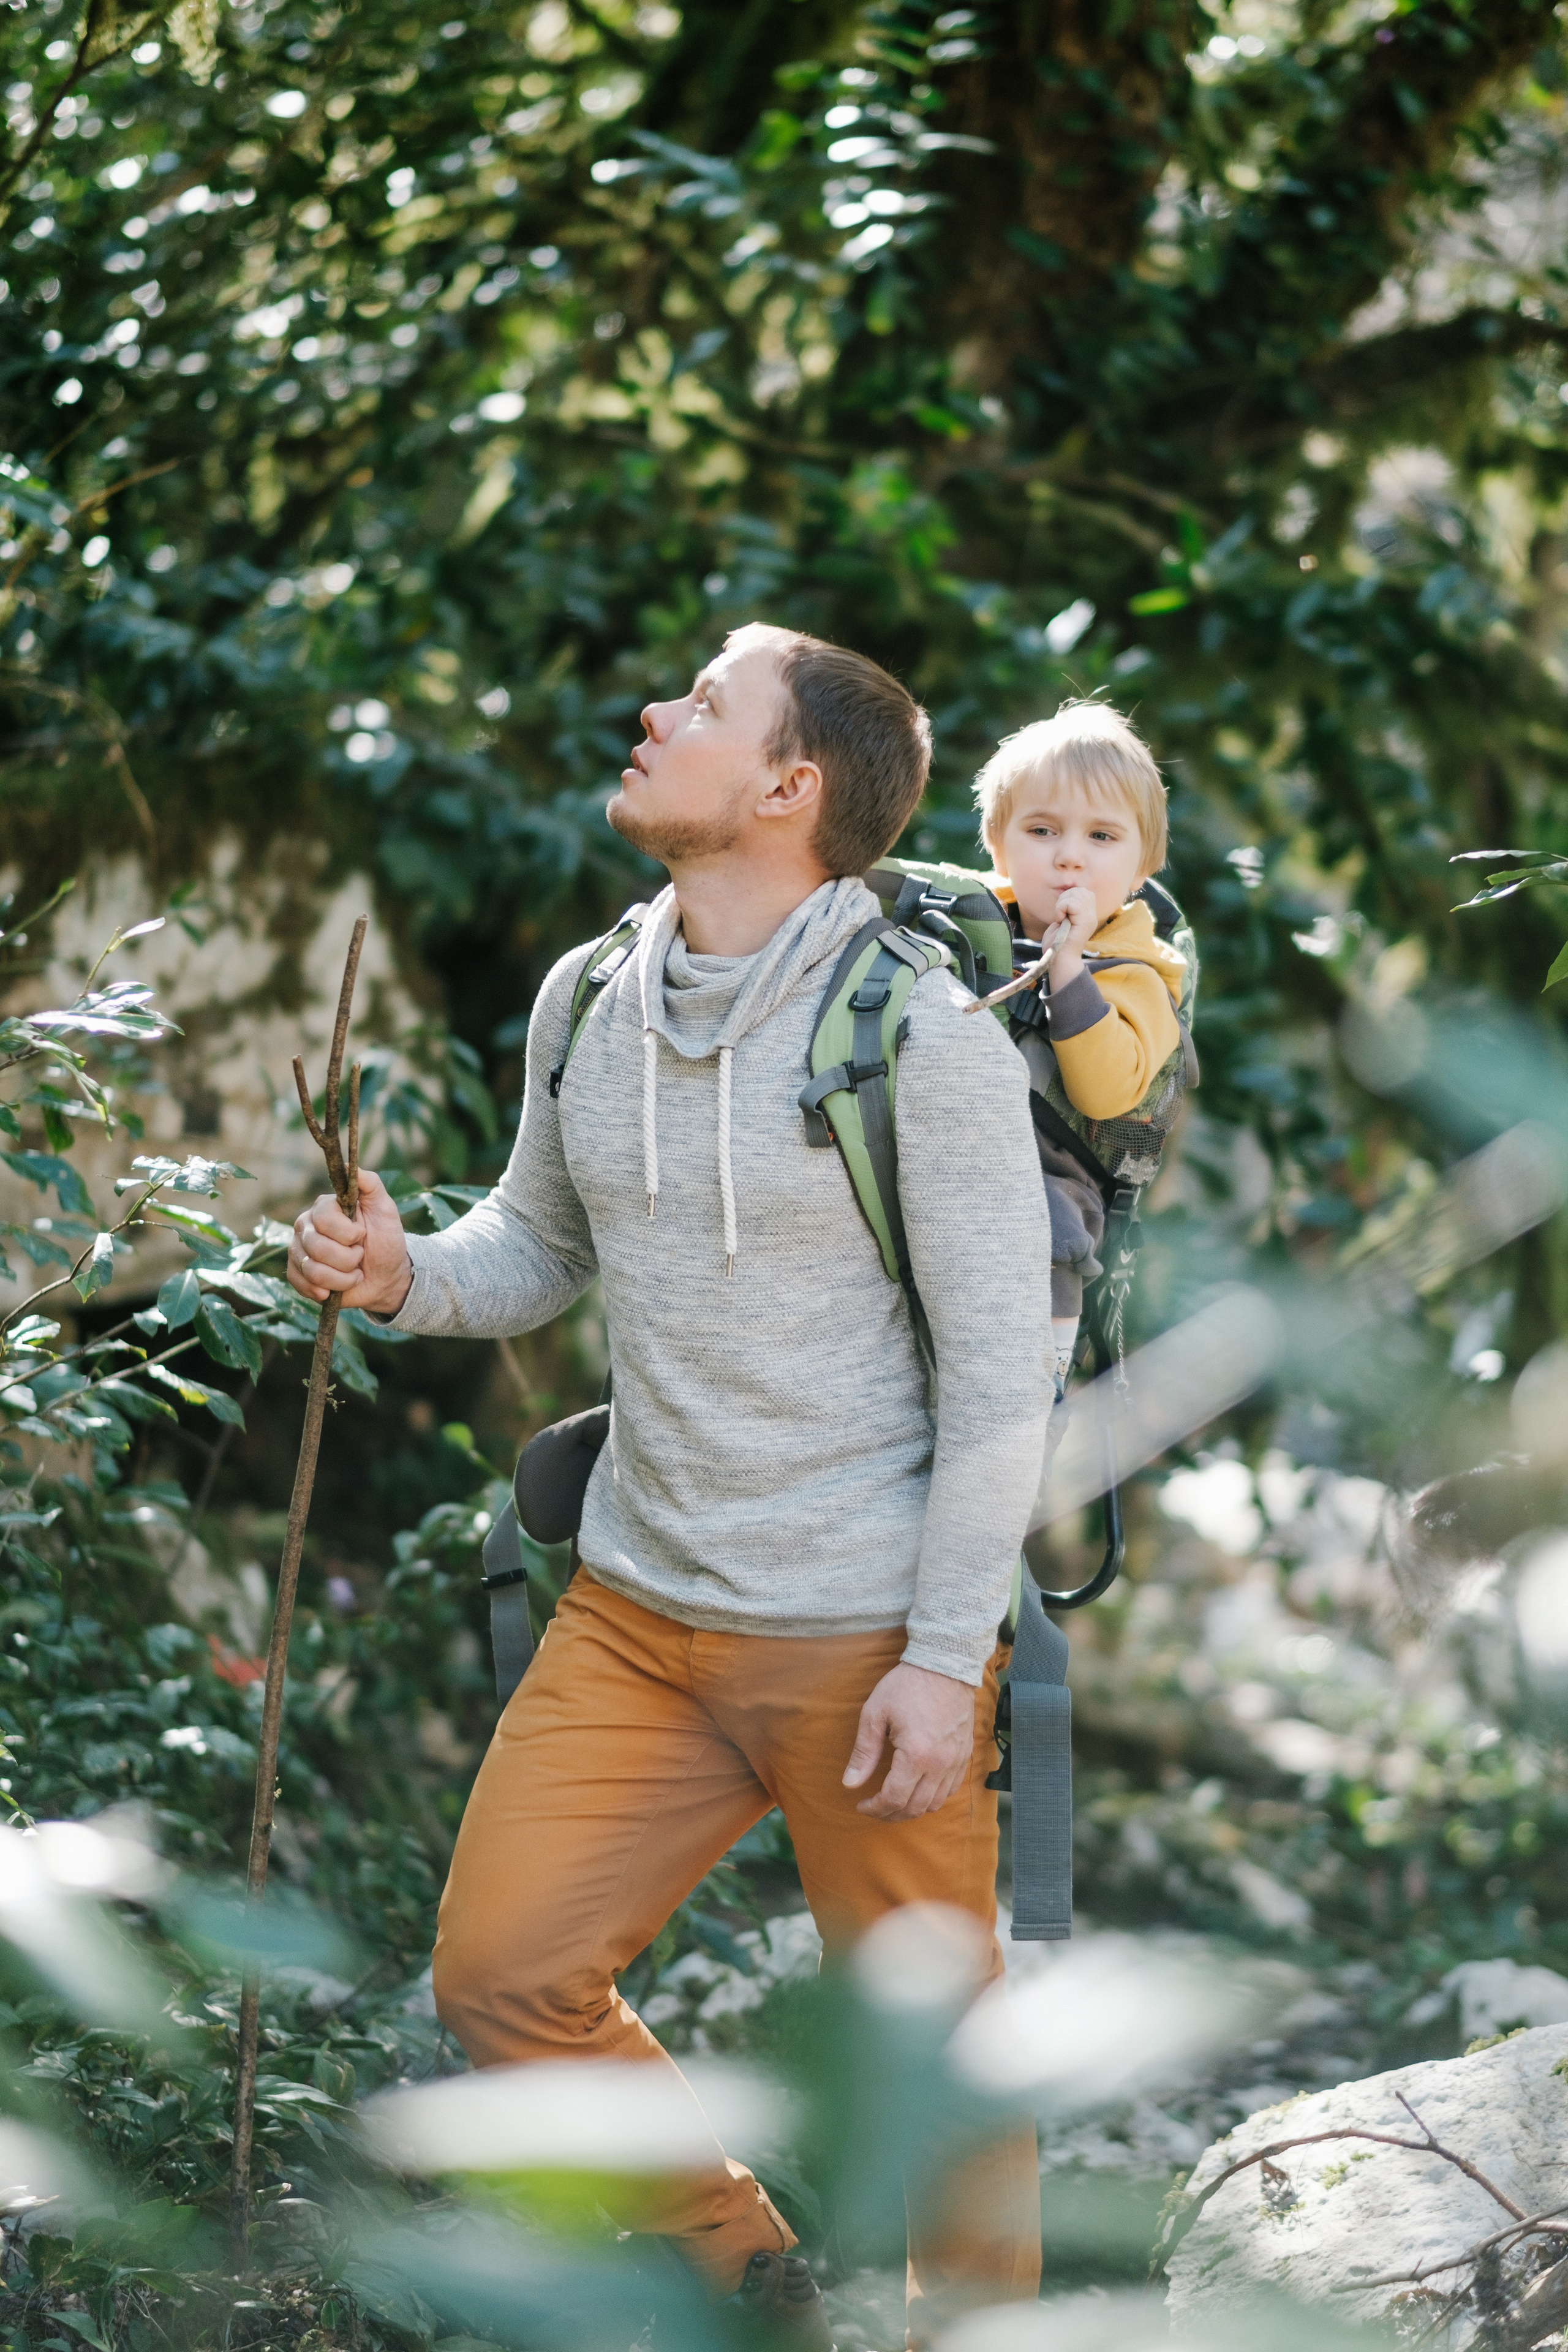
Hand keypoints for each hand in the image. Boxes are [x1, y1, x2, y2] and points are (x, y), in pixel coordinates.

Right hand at [287, 1167, 412, 1314]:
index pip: (324, 1219)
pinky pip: (302, 1284)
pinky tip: (335, 1288)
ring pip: (313, 1270)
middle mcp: (306, 1227)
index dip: (348, 1234)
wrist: (386, 1276)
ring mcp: (298, 1251)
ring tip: (353, 1273)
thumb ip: (370, 1184)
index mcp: (324, 1208)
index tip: (363, 1235)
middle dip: (349, 1259)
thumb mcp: (385, 1209)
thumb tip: (349, 1164)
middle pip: (317, 1247)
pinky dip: (326, 1290)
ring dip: (343, 1278)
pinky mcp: (297, 1275)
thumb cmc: (385, 1240)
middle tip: (359, 1256)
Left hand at [842, 1662, 974, 1821]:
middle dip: (891, 1814)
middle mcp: (940, 1765)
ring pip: (935, 1804)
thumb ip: (863, 1752)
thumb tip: (850, 1784)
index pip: (894, 1799)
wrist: (945, 1664)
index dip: (874, 1808)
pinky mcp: (965, 1755)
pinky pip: (951, 1790)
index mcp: (916, 1756)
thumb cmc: (907, 1685)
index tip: (861, 1804)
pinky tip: (918, 1789)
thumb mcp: (875, 1714)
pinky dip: (933, 1798)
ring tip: (894, 1802)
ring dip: (912, 1810)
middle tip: (874, 1808)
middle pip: (915, 1808)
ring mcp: (956, 1761)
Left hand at [1046, 883, 1097, 991]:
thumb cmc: (1057, 943)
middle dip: (1064, 899)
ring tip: (1060, 919)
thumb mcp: (1063, 919)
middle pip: (1079, 890)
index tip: (1061, 913)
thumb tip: (1066, 893)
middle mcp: (1092, 914)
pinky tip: (1060, 921)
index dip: (1068, 897)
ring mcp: (1090, 918)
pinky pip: (1071, 903)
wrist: (1059, 960)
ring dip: (1061, 905)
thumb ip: (1067, 906)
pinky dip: (1060, 909)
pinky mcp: (1085, 921)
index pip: (1082, 891)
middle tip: (1060, 916)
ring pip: (1076, 894)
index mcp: (1088, 913)